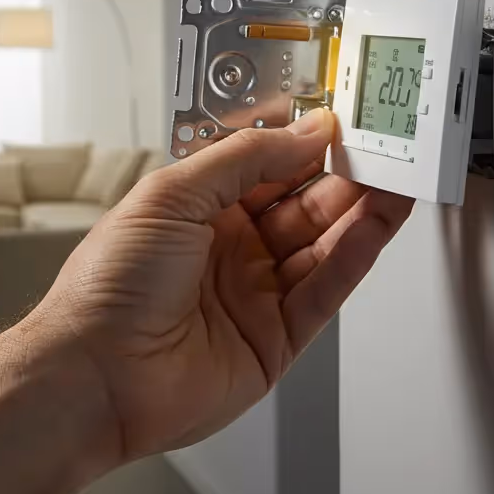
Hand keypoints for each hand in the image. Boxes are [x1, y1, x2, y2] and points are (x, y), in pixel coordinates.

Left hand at [20, 109, 413, 462]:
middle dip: (342, 173)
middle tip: (383, 145)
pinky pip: (324, 290)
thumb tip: (299, 132)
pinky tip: (375, 224)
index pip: (264, 166)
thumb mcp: (170, 195)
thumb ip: (242, 159)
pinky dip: (353, 256)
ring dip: (359, 210)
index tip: (341, 119)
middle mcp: (227, 250)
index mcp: (194, 210)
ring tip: (396, 177)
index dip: (302, 143)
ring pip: (321, 244)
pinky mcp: (274, 338)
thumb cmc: (106, 289)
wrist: (98, 374)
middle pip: (300, 203)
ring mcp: (252, 294)